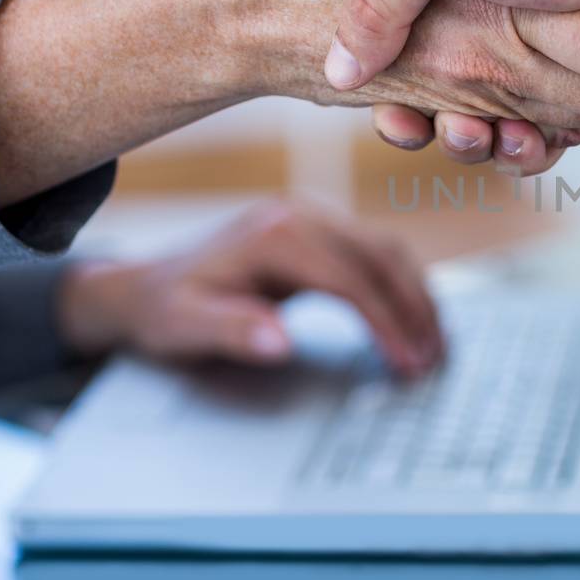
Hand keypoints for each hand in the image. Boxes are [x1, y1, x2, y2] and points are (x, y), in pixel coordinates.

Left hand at [56, 200, 441, 375]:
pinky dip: (404, 286)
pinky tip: (414, 321)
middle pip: (382, 258)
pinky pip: (377, 253)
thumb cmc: (165, 311)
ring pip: (389, 251)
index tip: (407, 364)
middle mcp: (301, 215)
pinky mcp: (322, 231)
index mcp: (275, 235)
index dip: (386, 323)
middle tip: (434, 362)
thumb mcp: (184, 327)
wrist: (146, 286)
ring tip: (434, 347)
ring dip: (418, 297)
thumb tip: (279, 343)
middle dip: (416, 310)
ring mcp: (315, 218)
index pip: (350, 279)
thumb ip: (231, 332)